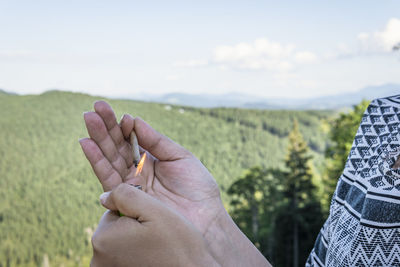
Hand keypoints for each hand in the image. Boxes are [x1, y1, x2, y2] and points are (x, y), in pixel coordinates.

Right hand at [80, 101, 269, 265]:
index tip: (121, 114)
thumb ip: (156, 141)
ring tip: (88, 119)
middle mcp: (137, 172)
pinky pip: (107, 178)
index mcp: (151, 160)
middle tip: (94, 109)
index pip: (131, 139)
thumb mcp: (180, 157)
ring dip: (97, 139)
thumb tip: (135, 120)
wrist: (204, 219)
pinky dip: (96, 160)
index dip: (123, 126)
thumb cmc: (197, 188)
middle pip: (117, 147)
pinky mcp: (125, 199)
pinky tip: (87, 143)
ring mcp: (130, 185)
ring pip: (109, 159)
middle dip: (105, 128)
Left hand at [91, 183, 217, 266]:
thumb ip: (126, 195)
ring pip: (120, 243)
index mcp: (103, 238)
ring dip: (136, 243)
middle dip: (134, 228)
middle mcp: (98, 259)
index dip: (136, 212)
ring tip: (156, 252)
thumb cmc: (178, 246)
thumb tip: (105, 197)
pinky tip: (153, 261)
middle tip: (156, 239)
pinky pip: (124, 258)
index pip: (114, 210)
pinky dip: (136, 257)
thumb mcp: (155, 210)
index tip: (153, 226)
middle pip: (115, 228)